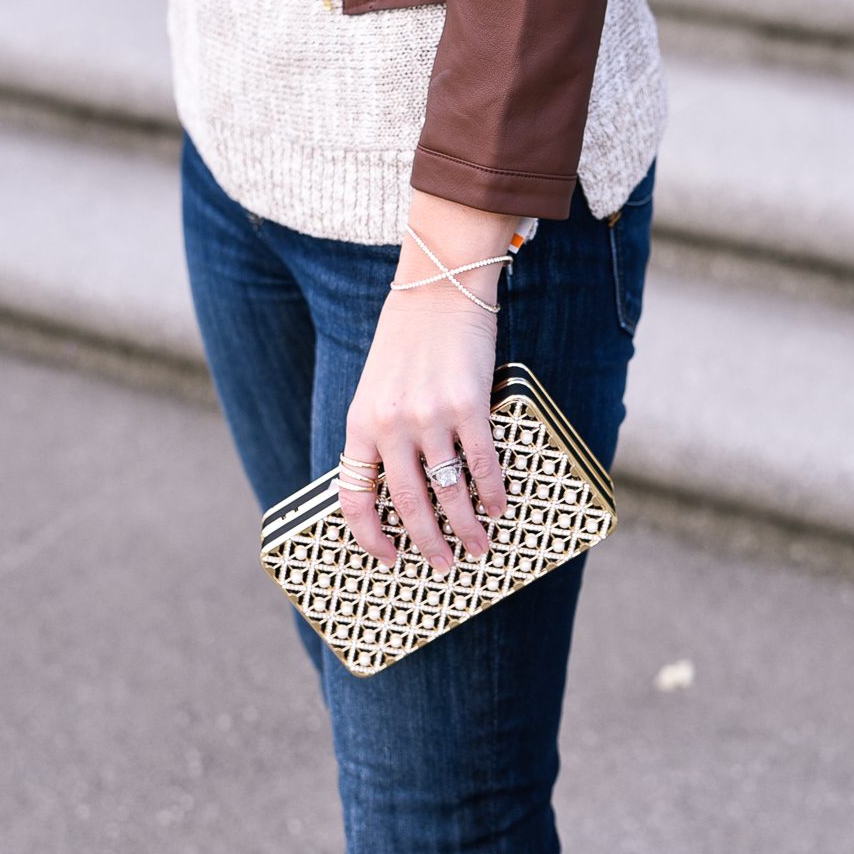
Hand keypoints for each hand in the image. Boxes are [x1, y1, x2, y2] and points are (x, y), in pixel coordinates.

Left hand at [339, 191, 518, 572]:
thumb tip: (398, 490)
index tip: (386, 557)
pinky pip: (482, 463)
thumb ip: (381, 434)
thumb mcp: (376, 389)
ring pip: (449, 491)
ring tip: (478, 546)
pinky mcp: (469, 405)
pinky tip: (499, 506)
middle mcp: (391, 425)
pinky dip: (492, 491)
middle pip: (408, 504)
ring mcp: (430, 416)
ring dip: (466, 527)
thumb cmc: (407, 341)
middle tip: (443, 564)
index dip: (369, 535)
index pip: (354, 496)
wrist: (438, 289)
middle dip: (427, 543)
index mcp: (360, 423)